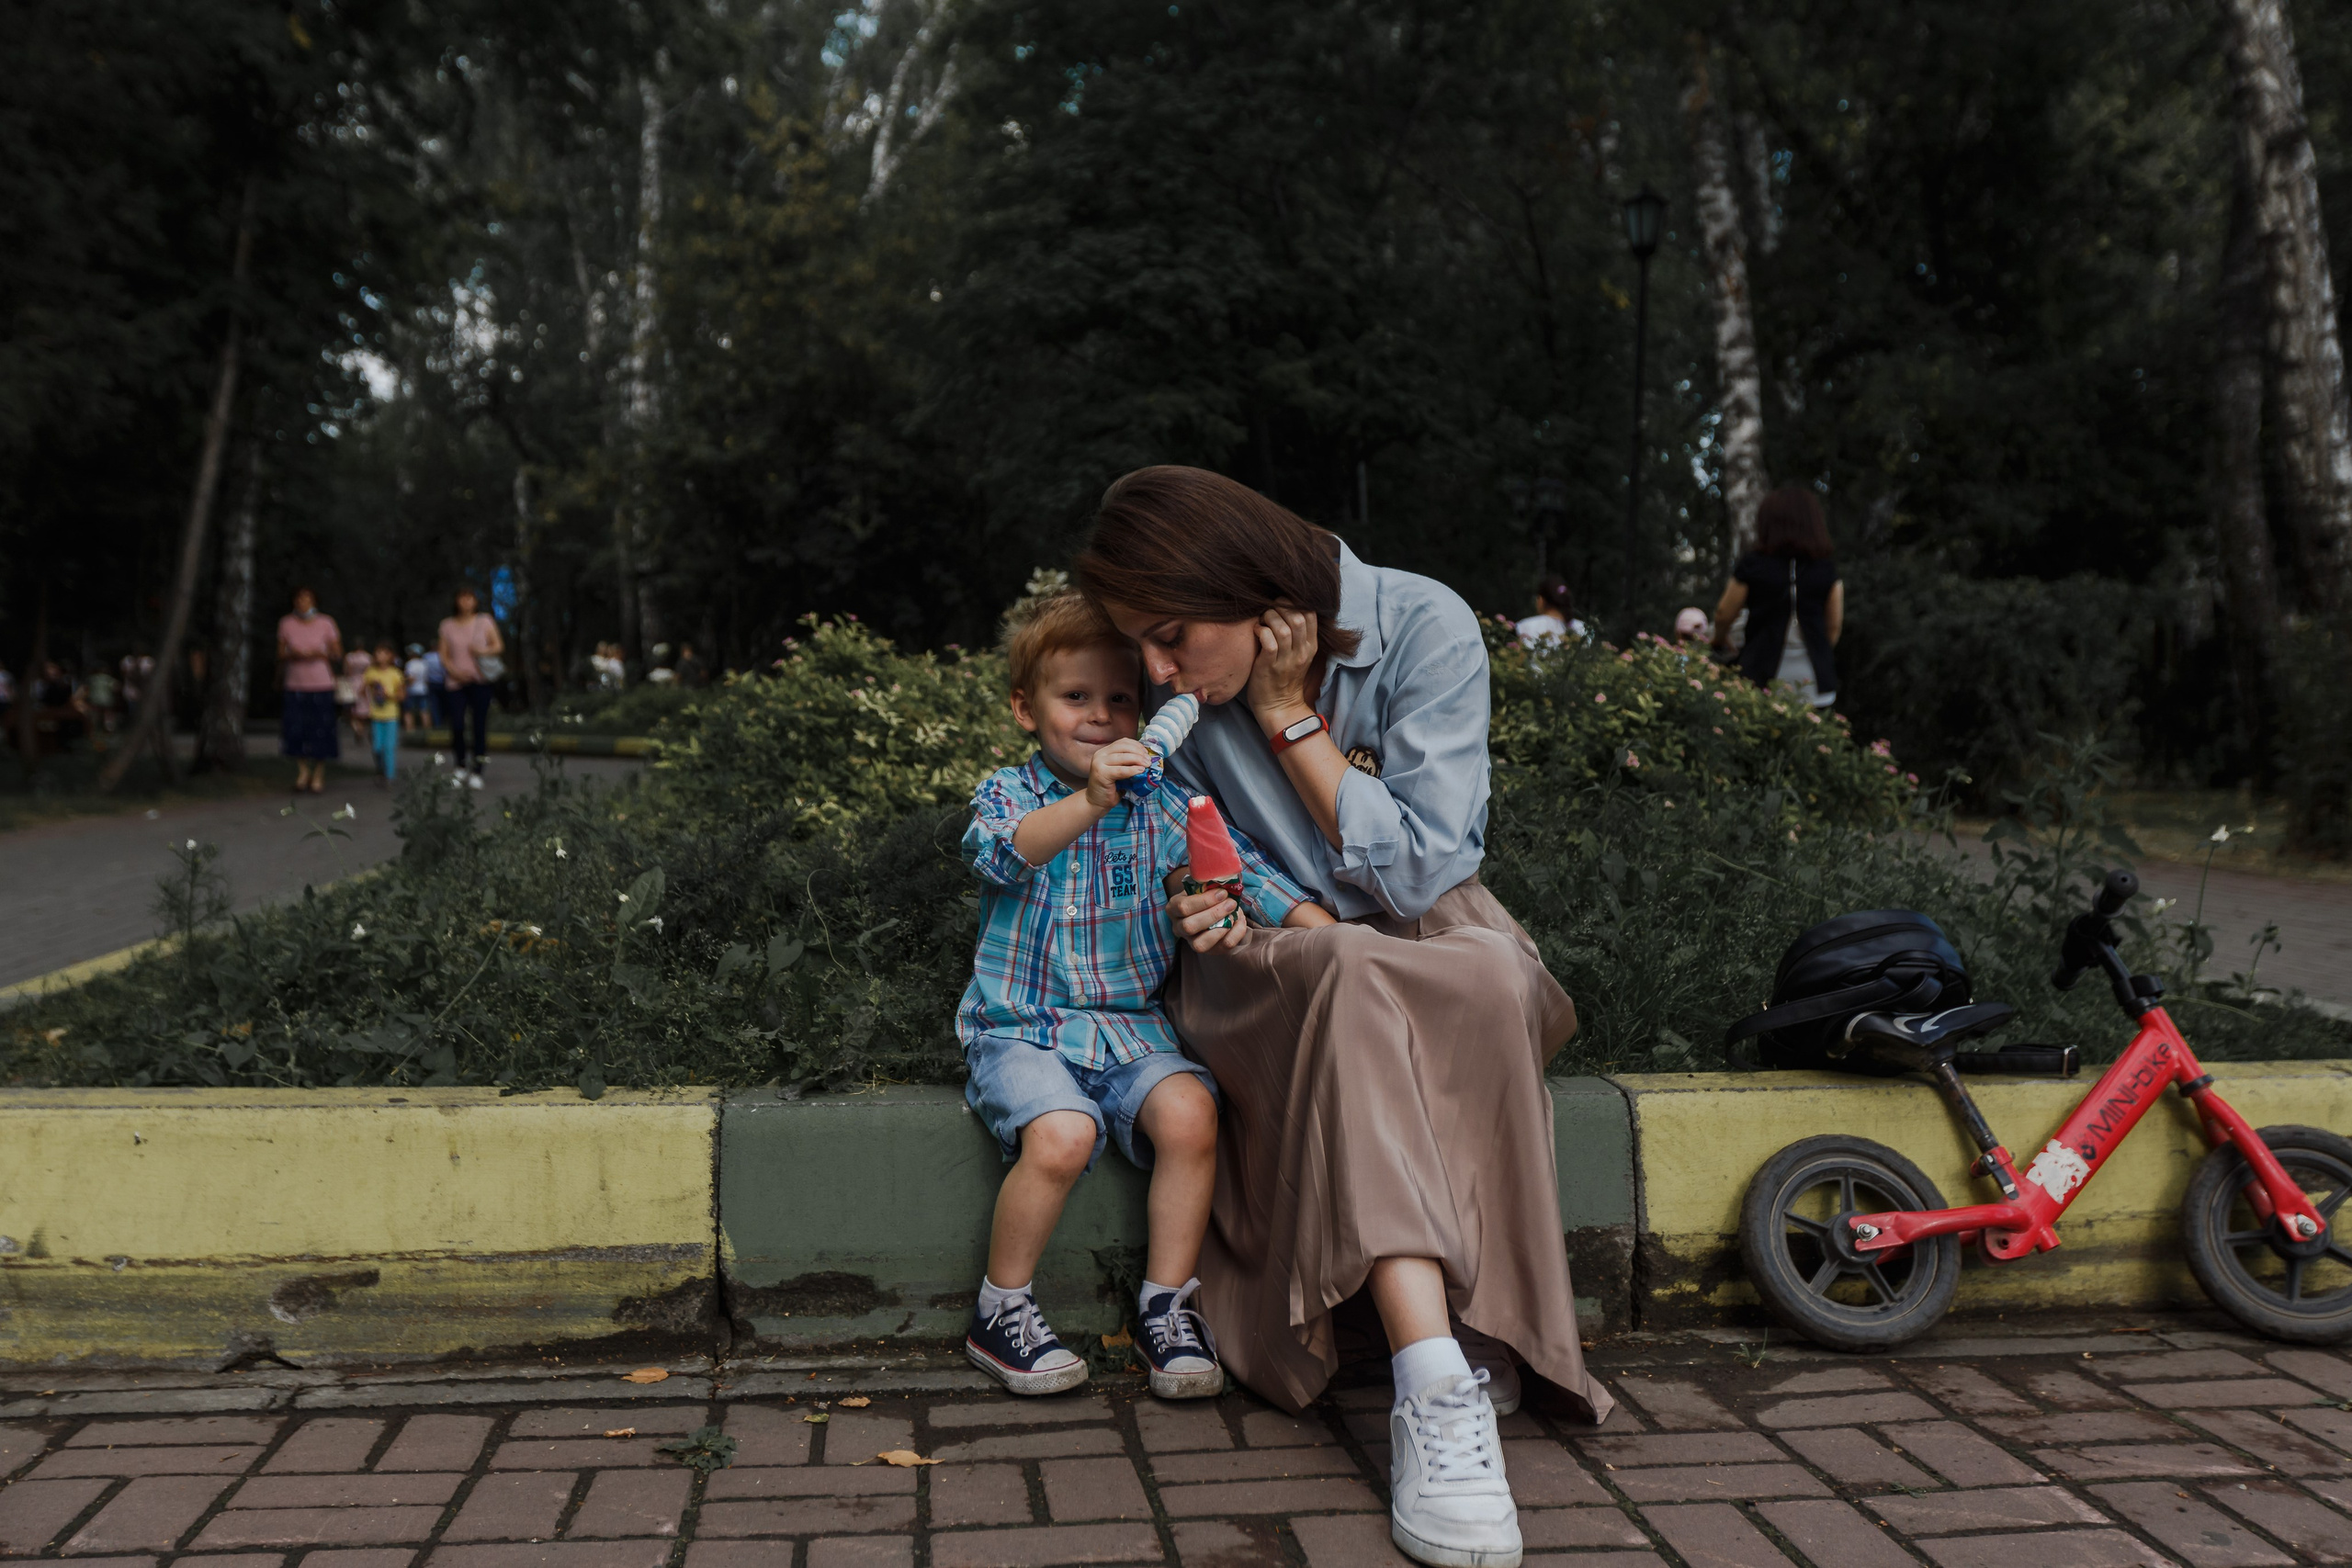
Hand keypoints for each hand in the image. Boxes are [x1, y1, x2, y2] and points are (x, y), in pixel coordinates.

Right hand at [1084, 737, 1153, 809]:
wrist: (1097, 802)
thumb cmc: (1110, 788)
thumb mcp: (1120, 771)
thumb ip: (1128, 763)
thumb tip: (1146, 759)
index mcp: (1104, 752)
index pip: (1122, 742)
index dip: (1136, 745)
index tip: (1146, 753)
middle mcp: (1100, 755)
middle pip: (1123, 747)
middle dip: (1139, 752)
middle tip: (1149, 760)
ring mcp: (1099, 763)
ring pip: (1122, 757)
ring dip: (1137, 759)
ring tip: (1147, 765)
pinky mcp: (1101, 774)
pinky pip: (1120, 770)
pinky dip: (1132, 770)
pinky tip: (1140, 771)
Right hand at [1168, 884, 1245, 952]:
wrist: (1211, 907)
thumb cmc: (1206, 893)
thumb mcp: (1202, 885)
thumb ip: (1207, 881)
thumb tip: (1221, 875)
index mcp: (1173, 908)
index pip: (1183, 907)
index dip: (1204, 901)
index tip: (1222, 892)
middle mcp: (1178, 927)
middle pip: (1189, 926)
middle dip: (1213, 914)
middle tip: (1230, 903)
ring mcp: (1192, 942)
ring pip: (1200, 944)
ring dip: (1221, 928)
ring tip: (1235, 913)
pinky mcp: (1209, 950)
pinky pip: (1221, 948)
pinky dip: (1235, 935)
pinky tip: (1240, 921)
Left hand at [1247, 605, 1318, 731]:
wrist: (1279, 706)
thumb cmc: (1284, 677)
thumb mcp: (1299, 655)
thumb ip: (1298, 634)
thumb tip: (1285, 607)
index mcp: (1311, 646)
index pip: (1311, 614)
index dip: (1295, 602)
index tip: (1281, 605)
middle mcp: (1302, 652)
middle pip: (1298, 617)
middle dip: (1281, 607)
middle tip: (1269, 610)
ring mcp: (1287, 660)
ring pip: (1283, 628)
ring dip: (1269, 618)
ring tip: (1262, 620)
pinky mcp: (1270, 666)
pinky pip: (1269, 642)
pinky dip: (1261, 631)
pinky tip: (1257, 632)